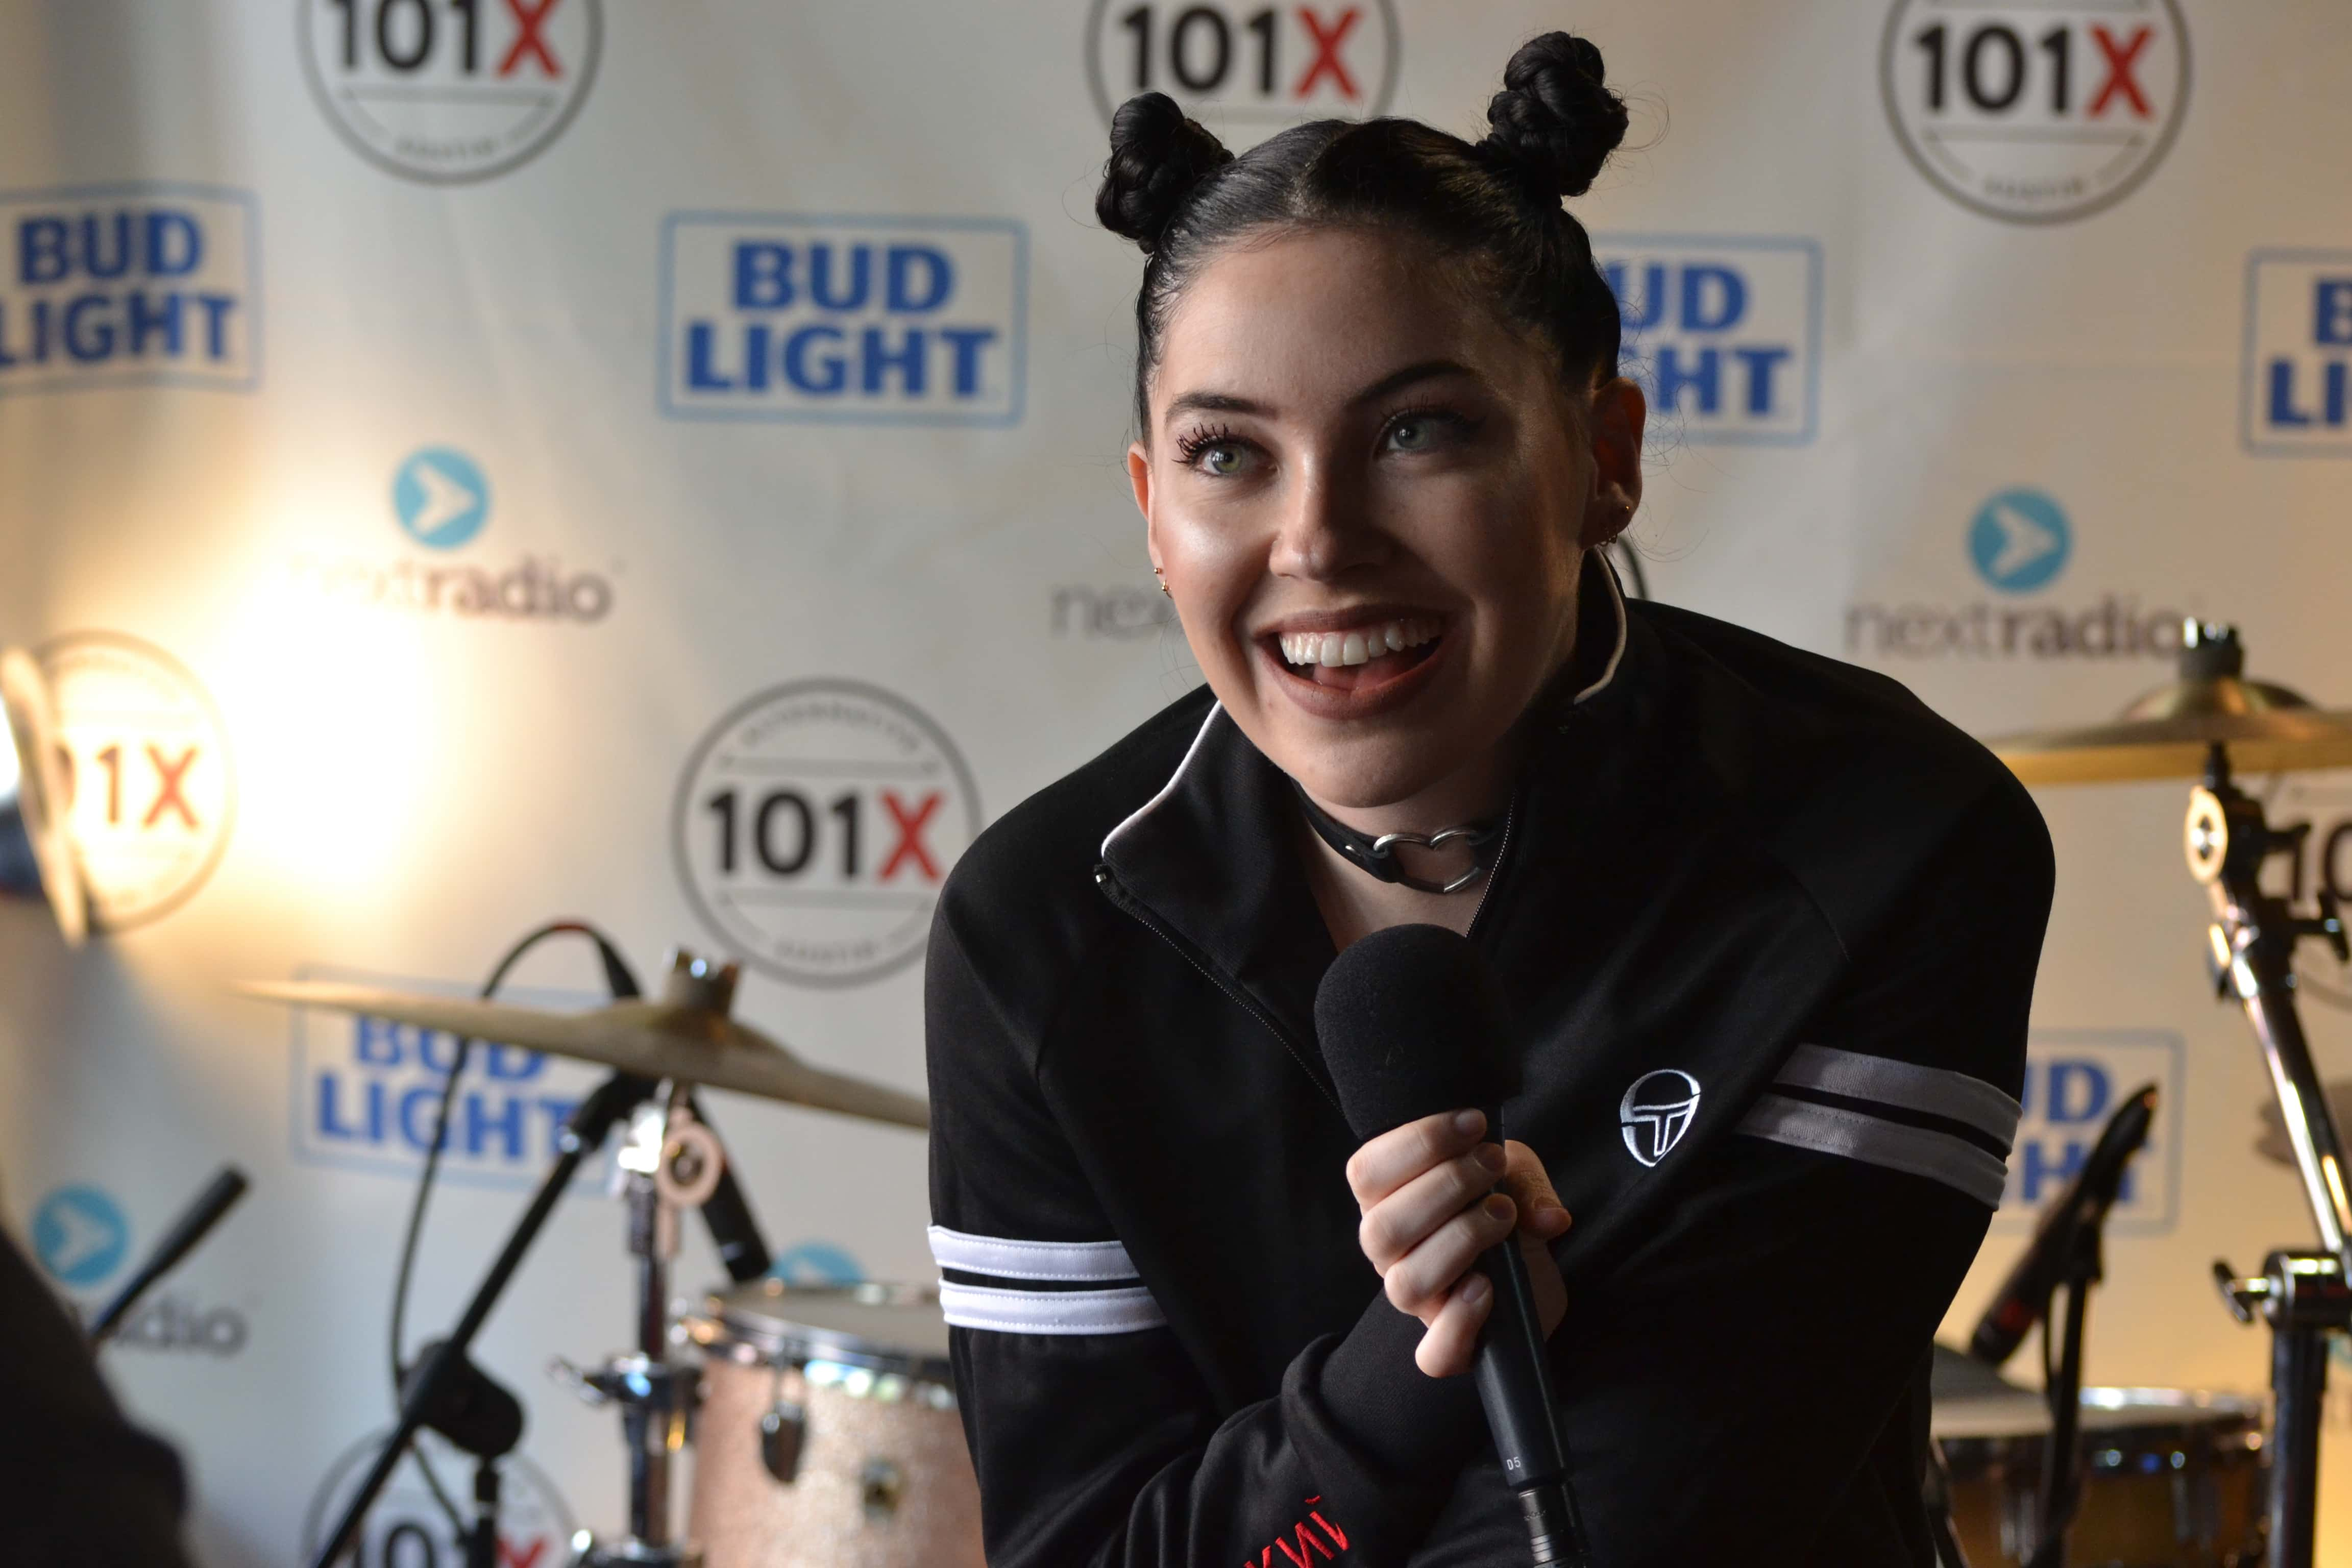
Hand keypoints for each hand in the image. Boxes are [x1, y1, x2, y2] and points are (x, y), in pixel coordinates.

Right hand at [1345, 1109, 1570, 1376]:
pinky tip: (1489, 1288)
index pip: (1366, 1171)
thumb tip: (1546, 1216)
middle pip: (1382, 1227)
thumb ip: (1524, 1179)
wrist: (1533, 1276)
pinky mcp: (1449, 1344)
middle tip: (1493, 1165)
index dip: (1417, 1142)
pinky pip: (1435, 1352)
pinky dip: (1461, 1320)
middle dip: (1446, 1184)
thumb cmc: (1506, 1213)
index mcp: (1387, 1202)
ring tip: (1503, 1214)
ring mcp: (1418, 1301)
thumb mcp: (1513, 1178)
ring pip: (1405, 1282)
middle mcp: (1391, 1253)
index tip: (1475, 1124)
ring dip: (1459, 1238)